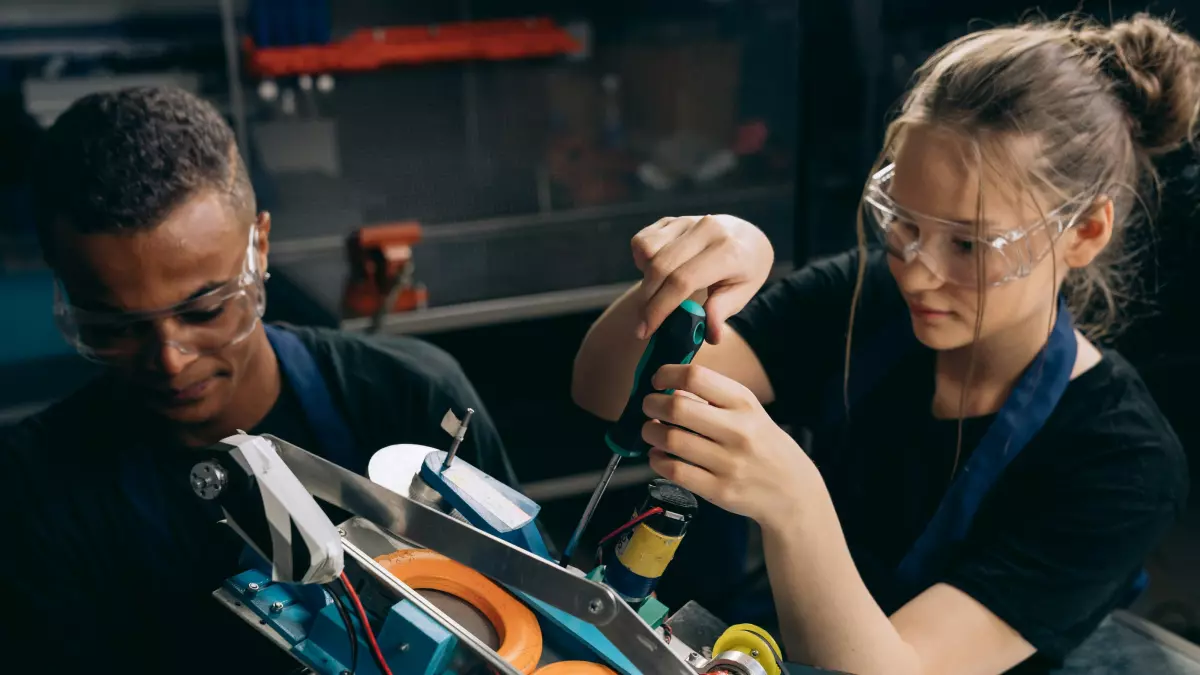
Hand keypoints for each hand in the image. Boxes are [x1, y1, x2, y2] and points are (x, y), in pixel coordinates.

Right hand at [631, 215, 773, 342]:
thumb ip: (722, 311)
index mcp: (728, 251)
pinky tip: (656, 272)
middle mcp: (706, 230)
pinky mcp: (672, 220)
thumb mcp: (742, 293)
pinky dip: (642, 260)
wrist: (747, 237)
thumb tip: (711, 336)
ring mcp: (687, 221)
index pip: (683, 280)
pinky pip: (643, 240)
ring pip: (648, 251)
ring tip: (658, 293)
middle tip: (642, 326)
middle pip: (661, 267)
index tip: (646, 330)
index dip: (660, 308)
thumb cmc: (743, 270)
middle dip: (647, 301)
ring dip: (645, 279)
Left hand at [641, 363, 814, 527]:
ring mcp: (729, 463)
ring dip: (651, 432)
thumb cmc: (764, 445)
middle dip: (652, 405)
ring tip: (652, 431)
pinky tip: (659, 455)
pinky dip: (657, 460)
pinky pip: (674, 470)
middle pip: (677, 408)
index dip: (667, 374)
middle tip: (649, 408)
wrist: (793, 492)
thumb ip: (712, 399)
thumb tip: (669, 391)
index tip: (658, 382)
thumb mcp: (748, 413)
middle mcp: (738, 431)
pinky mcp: (719, 490)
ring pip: (671, 439)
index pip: (696, 376)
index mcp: (744, 403)